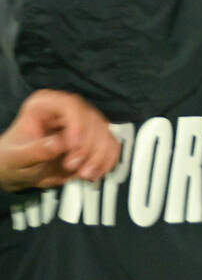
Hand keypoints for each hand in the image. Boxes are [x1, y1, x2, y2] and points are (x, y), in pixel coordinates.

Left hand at [0, 89, 121, 191]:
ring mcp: (84, 124)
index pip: (69, 105)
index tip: (73, 146)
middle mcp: (68, 110)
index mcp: (45, 105)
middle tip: (73, 167)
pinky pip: (111, 146)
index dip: (77, 123)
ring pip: (105, 133)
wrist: (20, 172)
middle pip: (92, 120)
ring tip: (84, 175)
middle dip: (88, 147)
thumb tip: (58, 143)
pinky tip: (93, 175)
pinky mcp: (94, 139)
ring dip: (99, 157)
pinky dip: (106, 162)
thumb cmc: (12, 161)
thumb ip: (36, 151)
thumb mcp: (17, 158)